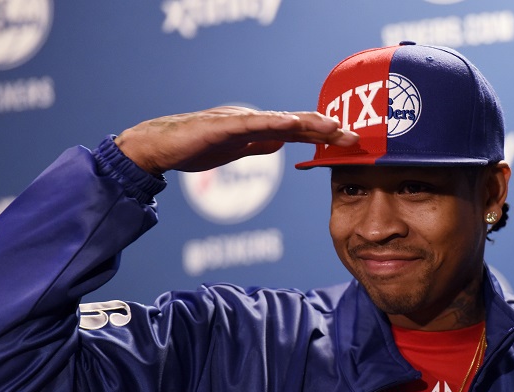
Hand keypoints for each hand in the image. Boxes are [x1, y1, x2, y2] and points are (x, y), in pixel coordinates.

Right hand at [114, 106, 358, 174]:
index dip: (324, 136)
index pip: (298, 131)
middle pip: (296, 123)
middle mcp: (252, 119)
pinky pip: (251, 124)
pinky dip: (273, 123)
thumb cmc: (193, 147)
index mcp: (256, 127)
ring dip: (309, 123)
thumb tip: (282, 144)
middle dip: (327, 129)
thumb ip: (258, 145)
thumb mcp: (235, 150)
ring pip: (280, 120)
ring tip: (334, 127)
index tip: (349, 143)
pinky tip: (292, 124)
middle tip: (355, 137)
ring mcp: (238, 119)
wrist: (158, 146)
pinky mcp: (222, 125)